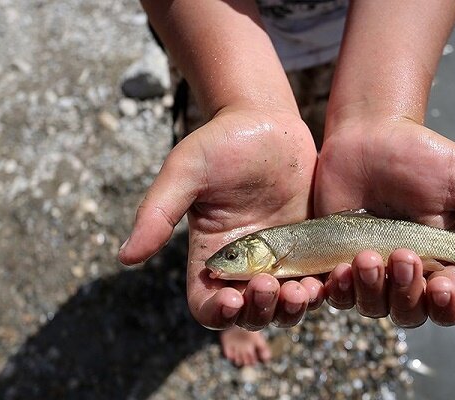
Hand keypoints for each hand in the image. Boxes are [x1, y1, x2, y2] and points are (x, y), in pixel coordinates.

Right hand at [119, 107, 324, 329]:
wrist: (268, 122)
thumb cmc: (221, 142)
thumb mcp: (186, 172)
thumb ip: (158, 213)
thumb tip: (124, 257)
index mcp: (212, 254)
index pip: (208, 304)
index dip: (217, 313)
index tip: (230, 298)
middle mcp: (246, 265)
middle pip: (251, 314)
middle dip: (261, 311)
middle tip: (271, 285)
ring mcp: (280, 258)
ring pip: (287, 306)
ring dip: (294, 308)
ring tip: (303, 290)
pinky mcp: (310, 247)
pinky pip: (319, 282)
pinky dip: (324, 289)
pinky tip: (330, 276)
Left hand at [316, 115, 454, 326]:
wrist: (367, 134)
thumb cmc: (418, 154)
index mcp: (439, 259)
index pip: (448, 302)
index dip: (447, 305)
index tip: (442, 286)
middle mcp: (404, 272)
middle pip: (410, 312)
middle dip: (407, 292)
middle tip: (403, 255)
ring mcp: (369, 269)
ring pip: (372, 307)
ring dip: (371, 290)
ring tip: (365, 256)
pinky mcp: (336, 259)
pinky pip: (336, 293)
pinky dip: (339, 290)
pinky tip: (339, 270)